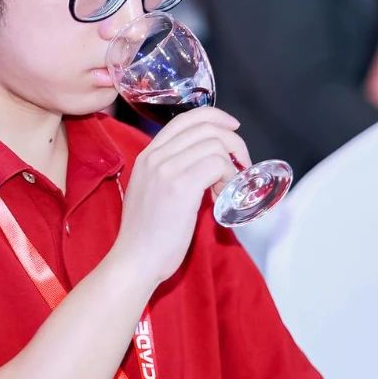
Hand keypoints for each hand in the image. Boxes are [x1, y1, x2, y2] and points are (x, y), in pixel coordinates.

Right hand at [111, 107, 251, 285]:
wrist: (135, 261)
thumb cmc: (148, 236)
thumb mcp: (153, 191)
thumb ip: (173, 171)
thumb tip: (209, 163)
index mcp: (147, 155)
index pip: (186, 118)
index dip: (215, 117)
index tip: (233, 128)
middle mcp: (155, 156)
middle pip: (205, 126)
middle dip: (233, 142)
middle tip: (242, 165)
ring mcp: (166, 169)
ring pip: (215, 145)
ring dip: (230, 167)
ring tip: (224, 191)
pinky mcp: (180, 185)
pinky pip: (218, 164)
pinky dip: (229, 178)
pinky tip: (221, 198)